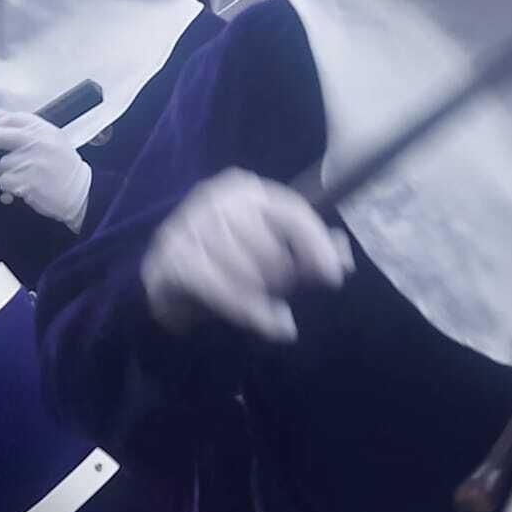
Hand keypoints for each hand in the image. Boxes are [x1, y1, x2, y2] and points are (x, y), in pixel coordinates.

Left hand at [0, 112, 92, 232]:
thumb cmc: (65, 166)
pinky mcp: (26, 182)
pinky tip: (26, 188)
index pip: (12, 119)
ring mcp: (31, 163)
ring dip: (7, 174)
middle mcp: (36, 143)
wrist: (82, 192)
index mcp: (43, 130)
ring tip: (25, 177)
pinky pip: (6, 184)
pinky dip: (11, 189)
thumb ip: (25, 125)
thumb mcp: (52, 138)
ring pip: (2, 165)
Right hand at [141, 169, 353, 340]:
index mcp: (247, 190)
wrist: (168, 280)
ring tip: (266, 311)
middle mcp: (216, 198)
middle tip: (279, 294)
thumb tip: (343, 259)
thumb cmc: (229, 263)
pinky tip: (260, 321)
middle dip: (282, 280)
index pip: (291, 213)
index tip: (333, 278)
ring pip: (245, 270)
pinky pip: (217, 286)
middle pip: (270, 246)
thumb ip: (312, 251)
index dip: (316, 246)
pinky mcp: (170, 255)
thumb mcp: (275, 253)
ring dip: (261, 300)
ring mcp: (189, 223)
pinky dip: (243, 309)